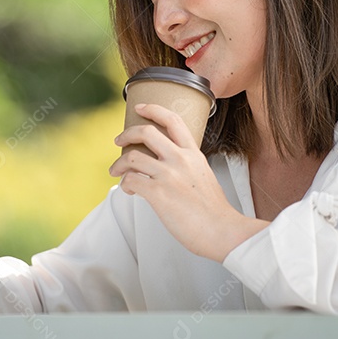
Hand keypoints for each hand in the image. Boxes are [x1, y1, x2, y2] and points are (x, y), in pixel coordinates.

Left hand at [108, 104, 266, 261]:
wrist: (222, 230)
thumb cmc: (214, 211)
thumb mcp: (204, 176)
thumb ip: (187, 167)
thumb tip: (167, 168)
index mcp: (193, 154)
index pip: (172, 120)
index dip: (153, 109)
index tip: (140, 108)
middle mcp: (180, 159)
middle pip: (146, 132)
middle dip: (126, 134)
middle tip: (118, 140)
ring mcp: (169, 175)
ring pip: (132, 157)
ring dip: (118, 164)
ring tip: (115, 172)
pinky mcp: (159, 193)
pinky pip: (131, 180)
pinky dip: (125, 184)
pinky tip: (129, 190)